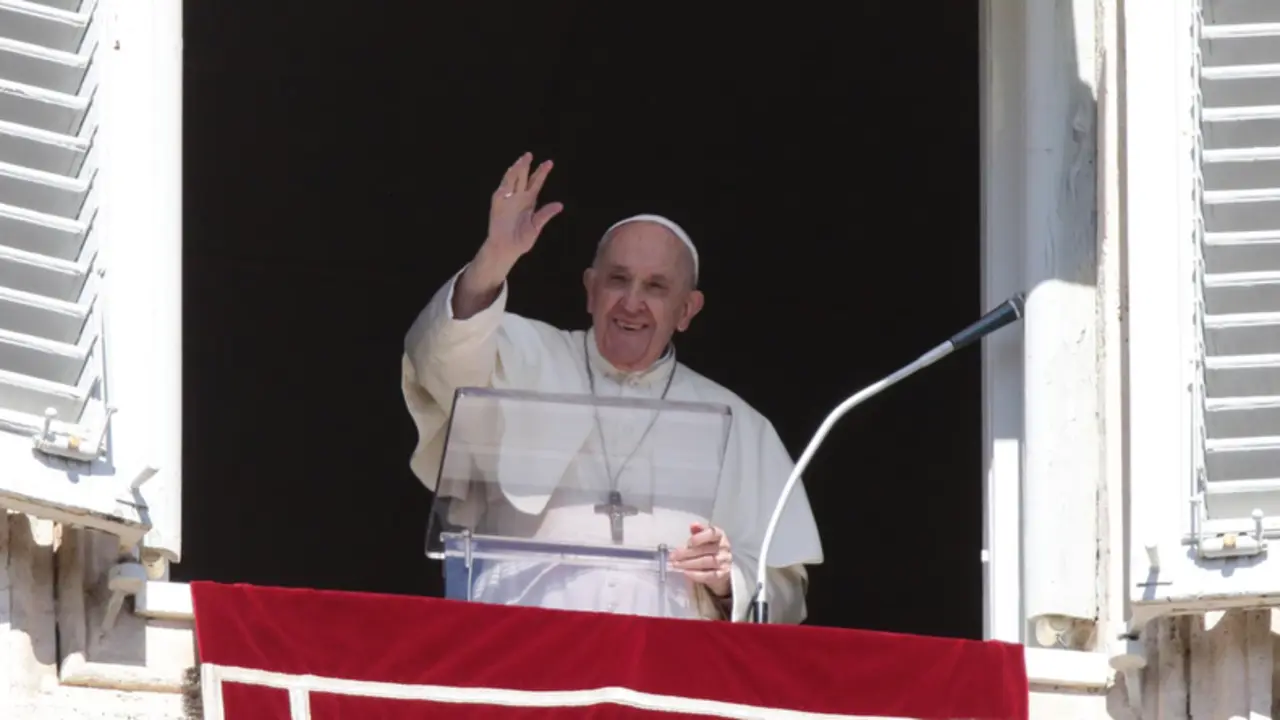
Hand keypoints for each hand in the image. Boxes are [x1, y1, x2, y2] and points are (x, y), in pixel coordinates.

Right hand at [482, 152, 563, 268]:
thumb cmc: (521, 240)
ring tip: (523, 159)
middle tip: (531, 154)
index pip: (536, 183)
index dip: (542, 173)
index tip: (549, 162)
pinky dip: (507, 181)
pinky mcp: (498, 203)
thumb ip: (545, 214)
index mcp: (529, 201)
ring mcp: (507, 199)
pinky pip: (503, 189)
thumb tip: (560, 205)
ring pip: (512, 180)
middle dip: (527, 166)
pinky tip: (511, 172)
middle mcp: (518, 197)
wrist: (506, 249)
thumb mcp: (536, 227)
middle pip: (523, 177)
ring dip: (517, 169)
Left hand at [670, 522, 731, 597]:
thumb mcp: (702, 538)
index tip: (688, 543)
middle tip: (673, 556)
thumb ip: (697, 532)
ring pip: (707, 562)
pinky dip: (697, 574)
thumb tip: (693, 525)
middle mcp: (724, 547)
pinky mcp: (723, 574)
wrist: (718, 568)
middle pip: (705, 549)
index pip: (712, 533)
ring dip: (689, 563)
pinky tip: (686, 572)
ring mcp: (725, 561)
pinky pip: (710, 575)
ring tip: (676, 564)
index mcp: (719, 535)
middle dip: (687, 553)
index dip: (700, 537)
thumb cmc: (707, 549)